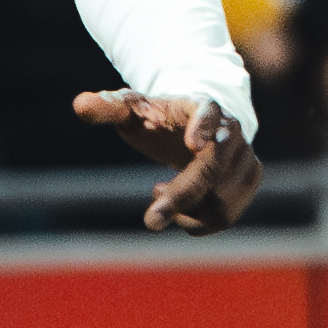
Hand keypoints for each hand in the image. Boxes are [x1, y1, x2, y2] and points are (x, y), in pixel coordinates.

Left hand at [75, 90, 260, 233]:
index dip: (205, 127)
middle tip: (150, 221)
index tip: (192, 143)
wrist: (196, 128)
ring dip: (187, 209)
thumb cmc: (159, 118)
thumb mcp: (131, 109)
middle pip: (212, 169)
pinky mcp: (248, 181)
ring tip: (159, 191)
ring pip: (221, 199)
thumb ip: (108, 108)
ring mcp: (244, 158)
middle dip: (182, 196)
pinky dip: (199, 222)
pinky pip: (226, 215)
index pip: (210, 113)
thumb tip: (78, 105)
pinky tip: (180, 210)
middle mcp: (231, 133)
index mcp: (204, 107)